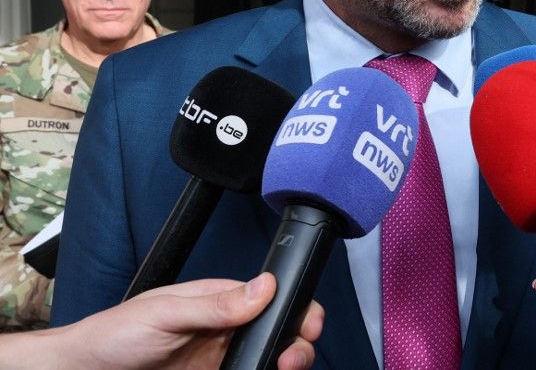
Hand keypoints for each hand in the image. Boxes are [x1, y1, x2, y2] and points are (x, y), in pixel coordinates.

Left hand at [10, 273, 322, 369]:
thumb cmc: (114, 334)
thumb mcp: (165, 313)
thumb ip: (215, 304)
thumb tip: (263, 287)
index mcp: (220, 301)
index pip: (273, 299)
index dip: (297, 311)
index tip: (307, 327)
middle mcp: (226, 330)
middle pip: (280, 333)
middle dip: (298, 345)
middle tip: (292, 359)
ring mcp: (221, 360)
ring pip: (269, 361)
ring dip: (284, 365)